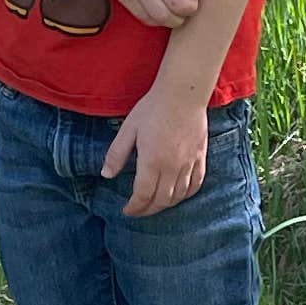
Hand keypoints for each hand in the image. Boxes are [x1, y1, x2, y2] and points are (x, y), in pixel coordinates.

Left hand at [103, 79, 213, 215]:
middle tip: (138, 211)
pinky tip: (179, 195)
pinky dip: (186, 194)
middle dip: (148, 210)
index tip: (127, 210)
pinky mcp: (200, 157)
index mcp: (152, 162)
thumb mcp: (128, 129)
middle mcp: (172, 167)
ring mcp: (188, 164)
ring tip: (155, 205)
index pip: (143, 195)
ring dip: (165, 205)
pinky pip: (196, 184)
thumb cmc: (153, 108)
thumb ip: (117, 154)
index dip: (134, 207)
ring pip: (179, 196)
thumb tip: (106, 175)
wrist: (184, 93)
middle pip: (161, 200)